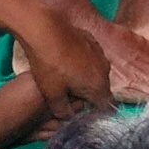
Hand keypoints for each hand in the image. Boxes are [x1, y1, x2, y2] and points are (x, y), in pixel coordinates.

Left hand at [6, 0, 115, 123]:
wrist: (43, 30)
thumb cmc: (49, 66)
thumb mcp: (52, 96)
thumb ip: (63, 112)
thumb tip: (69, 118)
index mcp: (99, 86)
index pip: (104, 107)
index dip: (93, 112)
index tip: (79, 112)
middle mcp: (105, 70)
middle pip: (101, 90)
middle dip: (88, 96)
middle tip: (68, 96)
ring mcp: (100, 53)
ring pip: (96, 73)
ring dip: (86, 78)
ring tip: (66, 78)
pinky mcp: (92, 40)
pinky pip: (91, 58)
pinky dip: (83, 62)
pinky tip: (66, 60)